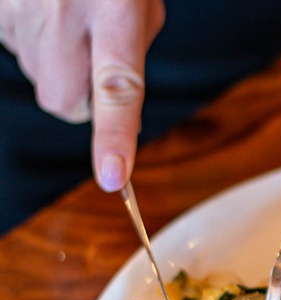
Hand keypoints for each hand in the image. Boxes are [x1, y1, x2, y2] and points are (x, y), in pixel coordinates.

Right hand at [0, 0, 164, 191]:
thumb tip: (119, 111)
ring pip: (41, 79)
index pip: (117, 87)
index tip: (114, 177)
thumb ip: (132, 53)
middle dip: (85, 99)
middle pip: (67, 102)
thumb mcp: (141, 3)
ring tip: (70, 16)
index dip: (114, 135)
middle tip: (98, 59)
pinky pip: (16, 50)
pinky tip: (44, 8)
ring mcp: (19, 16)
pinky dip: (33, 43)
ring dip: (59, 65)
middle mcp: (63, 19)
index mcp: (115, 15)